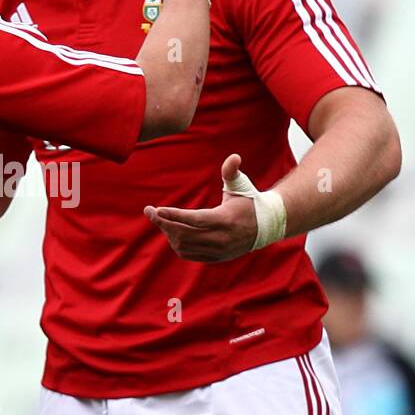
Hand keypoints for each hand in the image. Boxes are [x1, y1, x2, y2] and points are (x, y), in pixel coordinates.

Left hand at [143, 153, 257, 261]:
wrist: (265, 226)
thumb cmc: (249, 201)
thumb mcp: (241, 185)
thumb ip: (232, 171)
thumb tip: (234, 156)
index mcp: (225, 220)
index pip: (194, 220)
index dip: (174, 215)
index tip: (156, 210)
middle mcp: (221, 238)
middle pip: (184, 234)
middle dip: (163, 223)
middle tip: (149, 212)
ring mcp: (218, 250)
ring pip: (184, 246)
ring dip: (169, 233)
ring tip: (162, 220)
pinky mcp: (216, 258)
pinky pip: (189, 254)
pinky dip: (176, 244)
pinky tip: (171, 231)